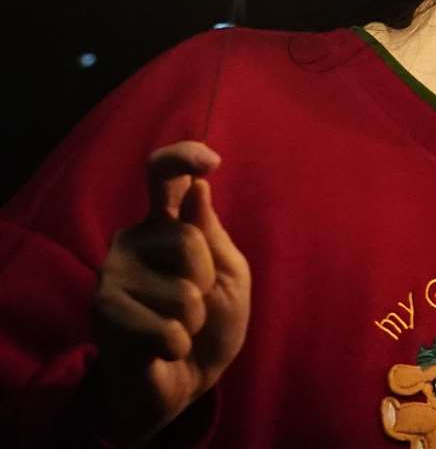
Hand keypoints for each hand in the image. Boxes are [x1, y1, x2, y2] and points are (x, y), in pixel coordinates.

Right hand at [92, 141, 250, 445]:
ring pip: (184, 290)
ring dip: (193, 319)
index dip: (183, 158)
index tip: (210, 162)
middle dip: (206, 279)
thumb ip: (213, 236)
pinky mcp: (103, 311)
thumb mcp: (230, 277)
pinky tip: (162, 349)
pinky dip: (178, 345)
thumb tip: (197, 189)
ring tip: (176, 326)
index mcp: (168, 224)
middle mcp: (133, 240)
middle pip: (189, 239)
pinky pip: (169, 328)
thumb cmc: (210, 324)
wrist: (184, 379)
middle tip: (193, 303)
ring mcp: (112, 273)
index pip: (164, 176)